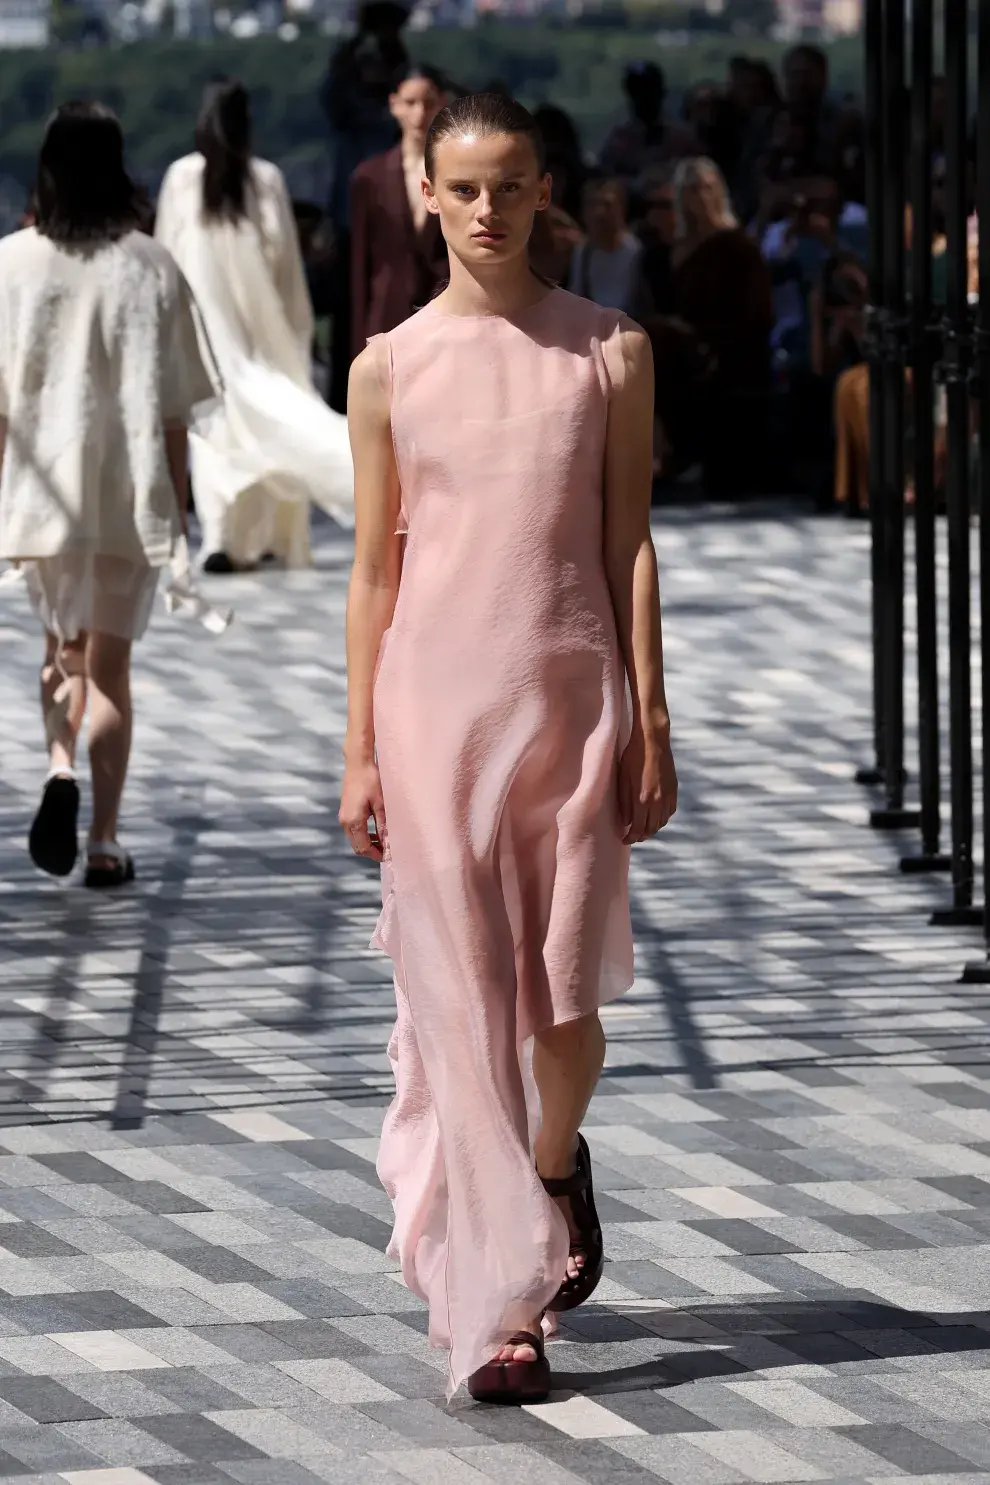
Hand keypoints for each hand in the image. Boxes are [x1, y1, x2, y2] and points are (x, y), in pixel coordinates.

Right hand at [339, 758, 386, 861]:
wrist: (358, 762)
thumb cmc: (371, 780)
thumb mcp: (381, 803)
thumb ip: (383, 825)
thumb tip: (388, 843)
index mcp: (353, 821)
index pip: (363, 848)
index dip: (376, 854)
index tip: (389, 856)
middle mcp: (345, 821)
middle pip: (357, 846)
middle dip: (371, 851)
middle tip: (388, 851)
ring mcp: (343, 816)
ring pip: (355, 838)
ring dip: (368, 842)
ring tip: (384, 842)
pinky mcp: (345, 810)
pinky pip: (353, 829)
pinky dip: (364, 834)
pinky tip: (376, 830)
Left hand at [618, 723, 677, 843]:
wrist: (652, 741)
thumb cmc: (632, 758)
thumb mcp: (622, 780)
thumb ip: (624, 804)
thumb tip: (625, 822)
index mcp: (642, 800)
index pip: (638, 829)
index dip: (631, 838)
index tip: (624, 840)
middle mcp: (658, 801)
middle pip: (651, 829)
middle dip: (642, 836)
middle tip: (633, 837)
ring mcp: (668, 796)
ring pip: (662, 822)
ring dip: (653, 829)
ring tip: (643, 829)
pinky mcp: (674, 789)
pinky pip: (670, 811)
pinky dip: (662, 818)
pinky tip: (656, 817)